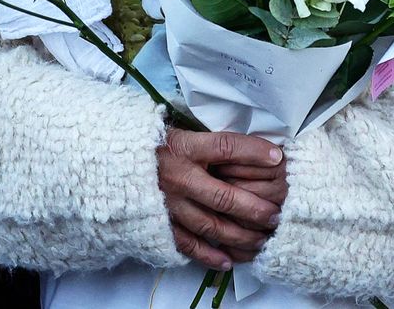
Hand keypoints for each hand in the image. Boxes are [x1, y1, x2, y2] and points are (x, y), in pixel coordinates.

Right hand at [157, 129, 285, 272]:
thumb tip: (251, 147)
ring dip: (239, 235)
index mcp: (184, 148)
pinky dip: (209, 255)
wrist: (116, 164)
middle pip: (223, 195)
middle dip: (254, 207)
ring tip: (260, 240)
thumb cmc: (155, 147)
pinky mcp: (160, 224)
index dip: (253, 152)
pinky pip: (188, 245)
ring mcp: (169, 204)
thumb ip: (211, 142)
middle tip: (275, 215)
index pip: (225, 147)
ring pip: (211, 225)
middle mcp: (178, 177)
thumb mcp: (182, 133)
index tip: (277, 157)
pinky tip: (228, 260)